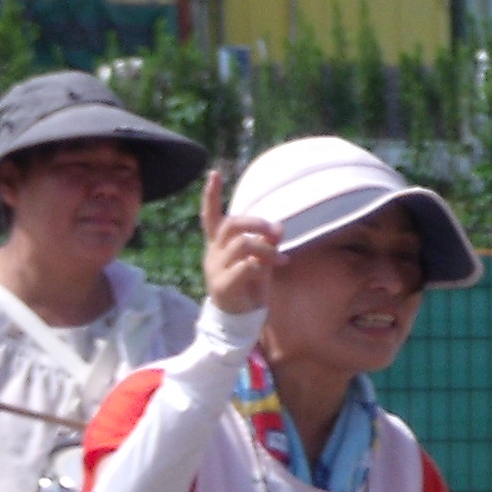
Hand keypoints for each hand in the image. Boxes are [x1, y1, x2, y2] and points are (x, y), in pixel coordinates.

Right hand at [196, 170, 272, 318]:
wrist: (240, 319)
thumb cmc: (250, 286)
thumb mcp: (262, 260)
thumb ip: (268, 243)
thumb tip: (279, 227)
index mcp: (219, 244)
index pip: (210, 216)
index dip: (211, 195)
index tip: (214, 173)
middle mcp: (214, 253)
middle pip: (231, 225)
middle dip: (256, 223)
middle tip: (275, 231)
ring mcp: (216, 269)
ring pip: (241, 245)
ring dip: (266, 248)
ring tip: (281, 259)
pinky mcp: (223, 285)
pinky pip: (244, 267)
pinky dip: (261, 264)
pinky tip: (272, 269)